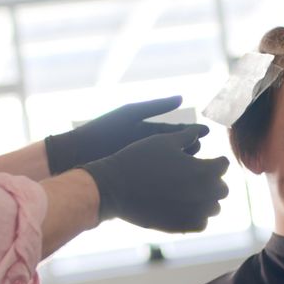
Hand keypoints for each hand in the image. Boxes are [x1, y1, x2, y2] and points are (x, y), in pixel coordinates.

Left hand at [45, 96, 195, 174]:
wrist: (77, 154)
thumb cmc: (102, 131)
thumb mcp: (130, 115)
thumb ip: (156, 107)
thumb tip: (182, 98)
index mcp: (144, 130)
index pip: (173, 131)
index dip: (190, 131)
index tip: (206, 132)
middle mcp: (144, 147)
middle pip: (173, 149)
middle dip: (190, 151)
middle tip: (205, 154)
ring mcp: (140, 164)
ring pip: (167, 166)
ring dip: (182, 168)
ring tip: (196, 170)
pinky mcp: (135, 178)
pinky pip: (156, 179)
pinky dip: (169, 181)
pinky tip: (183, 186)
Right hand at [80, 125, 228, 231]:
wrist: (113, 188)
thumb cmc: (137, 159)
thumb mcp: (163, 140)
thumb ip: (187, 136)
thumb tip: (200, 132)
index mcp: (203, 170)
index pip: (223, 165)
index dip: (216, 160)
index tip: (209, 160)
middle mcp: (203, 194)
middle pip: (222, 189)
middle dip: (214, 182)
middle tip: (202, 177)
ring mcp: (193, 213)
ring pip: (214, 208)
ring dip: (208, 200)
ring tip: (194, 193)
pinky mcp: (181, 227)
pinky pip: (201, 224)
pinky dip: (198, 216)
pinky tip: (186, 207)